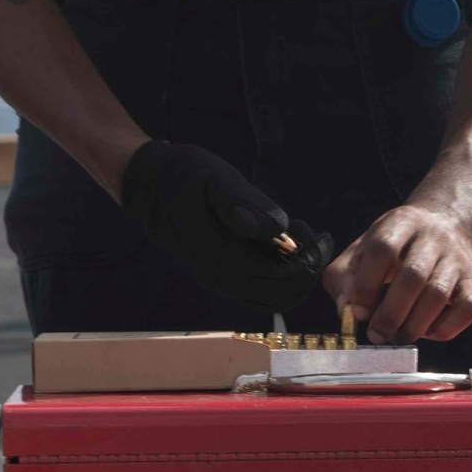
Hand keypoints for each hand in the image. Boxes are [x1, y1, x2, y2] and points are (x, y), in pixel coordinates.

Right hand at [121, 141, 332, 312]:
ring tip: (300, 233)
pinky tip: (285, 240)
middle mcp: (221, 280)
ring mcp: (222, 280)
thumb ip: (242, 203)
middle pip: (282, 295)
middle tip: (315, 234)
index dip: (308, 263)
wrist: (150, 185)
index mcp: (220, 261)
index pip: (279, 281)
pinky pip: (264, 287)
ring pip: (274, 295)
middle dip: (307, 268)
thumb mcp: (212, 178)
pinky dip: (284, 270)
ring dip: (297, 270)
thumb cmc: (182, 175)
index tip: (321, 235)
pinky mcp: (225, 274)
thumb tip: (278, 228)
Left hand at [323, 203, 471, 343]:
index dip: (367, 283)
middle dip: (390, 313)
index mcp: (399, 223)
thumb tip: (348, 310)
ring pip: (438, 294)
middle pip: (412, 276)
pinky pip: (467, 309)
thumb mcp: (363, 249)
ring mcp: (456, 259)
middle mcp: (432, 237)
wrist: (446, 226)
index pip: (383, 248)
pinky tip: (427, 331)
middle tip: (377, 333)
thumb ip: (345, 277)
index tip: (358, 310)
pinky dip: (445, 328)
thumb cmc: (395, 247)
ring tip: (398, 336)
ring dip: (414, 325)